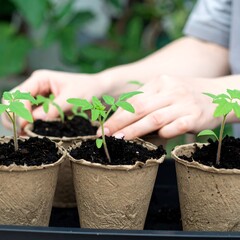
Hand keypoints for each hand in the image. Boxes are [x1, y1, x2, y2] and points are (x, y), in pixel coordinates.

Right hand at [2, 69, 108, 129]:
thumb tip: (37, 120)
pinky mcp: (42, 108)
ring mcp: (37, 98)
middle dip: (13, 117)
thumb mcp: (73, 98)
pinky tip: (32, 134)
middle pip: (12, 102)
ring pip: (17, 111)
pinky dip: (28, 126)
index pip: (19, 94)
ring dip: (18, 123)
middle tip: (23, 132)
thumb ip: (55, 108)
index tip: (27, 125)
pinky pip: (29, 117)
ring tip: (27, 135)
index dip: (20, 111)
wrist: (98, 91)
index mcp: (40, 79)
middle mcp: (35, 88)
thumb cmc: (88, 89)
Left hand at [100, 75, 222, 138]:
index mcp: (160, 82)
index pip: (133, 100)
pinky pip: (176, 126)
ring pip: (154, 118)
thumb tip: (123, 124)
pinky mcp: (196, 116)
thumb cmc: (184, 96)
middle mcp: (171, 90)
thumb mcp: (165, 92)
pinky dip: (164, 133)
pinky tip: (154, 139)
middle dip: (119, 122)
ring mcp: (184, 103)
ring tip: (119, 139)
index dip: (117, 114)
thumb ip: (147, 104)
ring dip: (134, 130)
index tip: (104, 127)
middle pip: (140, 108)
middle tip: (105, 135)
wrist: (217, 94)